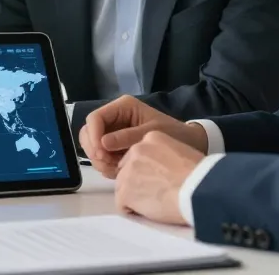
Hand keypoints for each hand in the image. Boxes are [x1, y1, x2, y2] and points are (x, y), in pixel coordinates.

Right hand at [79, 95, 207, 178]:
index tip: (101, 154)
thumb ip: (127, 137)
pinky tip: (120, 171)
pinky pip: (101, 157)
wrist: (189, 145)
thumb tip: (103, 144)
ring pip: (92, 146)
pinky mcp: (116, 148)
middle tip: (108, 164)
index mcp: (122, 108)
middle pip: (88, 132)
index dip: (93, 136)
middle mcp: (114, 118)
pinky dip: (106, 166)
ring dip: (100, 160)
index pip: (95, 118)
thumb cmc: (174, 134)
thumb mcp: (152, 133)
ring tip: (117, 169)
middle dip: (94, 150)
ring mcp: (114, 133)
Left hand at [115, 131, 203, 225]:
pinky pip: (122, 205)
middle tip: (155, 194)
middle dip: (137, 183)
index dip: (147, 172)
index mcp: (151, 138)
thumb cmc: (199, 175)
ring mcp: (128, 171)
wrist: (198, 189)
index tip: (159, 181)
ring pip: (123, 188)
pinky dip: (133, 212)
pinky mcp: (125, 192)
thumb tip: (162, 171)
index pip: (138, 156)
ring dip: (135, 198)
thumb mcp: (182, 152)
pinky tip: (151, 211)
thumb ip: (166, 156)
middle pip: (126, 170)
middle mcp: (136, 151)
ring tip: (156, 204)